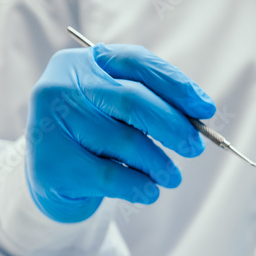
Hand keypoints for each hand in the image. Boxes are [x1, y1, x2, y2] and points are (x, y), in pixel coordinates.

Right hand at [25, 43, 215, 222]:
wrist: (50, 179)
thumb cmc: (95, 138)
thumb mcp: (116, 111)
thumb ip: (151, 104)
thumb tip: (200, 114)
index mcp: (82, 64)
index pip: (136, 63)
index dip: (176, 85)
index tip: (206, 109)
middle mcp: (61, 87)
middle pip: (133, 101)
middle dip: (174, 126)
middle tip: (194, 148)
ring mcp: (52, 124)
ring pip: (127, 142)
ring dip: (160, 164)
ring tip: (172, 177)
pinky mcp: (53, 164)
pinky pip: (113, 176)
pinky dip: (141, 187)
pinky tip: (149, 192)